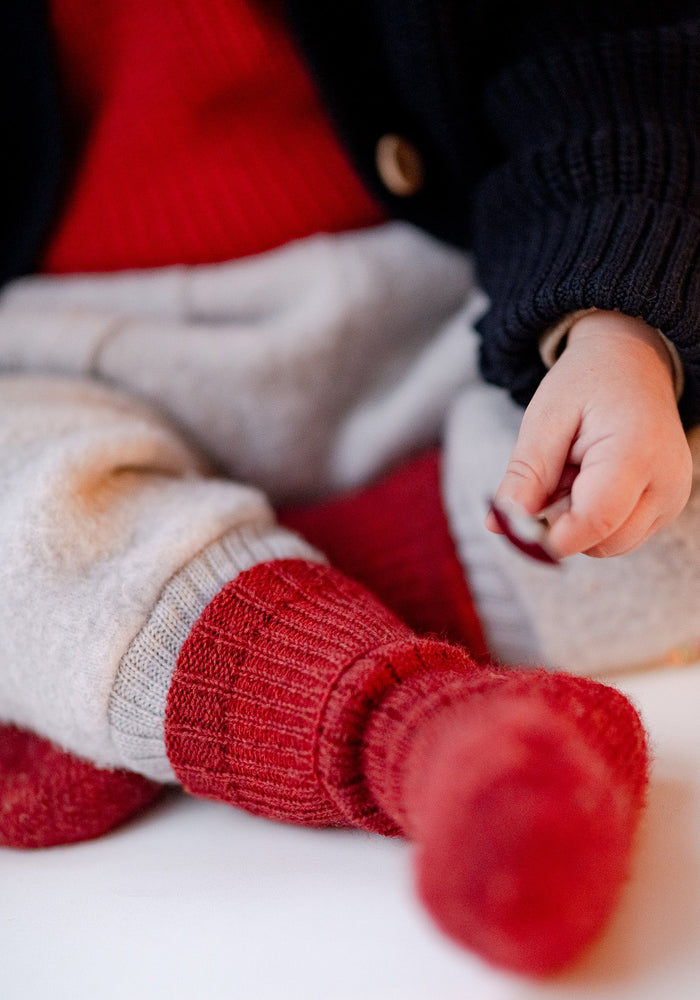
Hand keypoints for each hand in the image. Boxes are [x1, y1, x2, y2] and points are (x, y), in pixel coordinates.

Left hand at [485, 311, 692, 557]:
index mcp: (635, 452)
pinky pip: (622, 535)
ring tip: (573, 474)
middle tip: (550, 477)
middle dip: (562, 525)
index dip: (549, 538)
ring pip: (610, 545)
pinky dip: (595, 520)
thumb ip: (525, 475)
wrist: (632, 361)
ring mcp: (672, 497)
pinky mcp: (669, 506)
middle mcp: (666, 482)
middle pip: (601, 542)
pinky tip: (590, 482)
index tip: (515, 527)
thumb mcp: (545, 418)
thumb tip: (499, 525)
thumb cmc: (588, 382)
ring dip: (578, 523)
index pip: (593, 523)